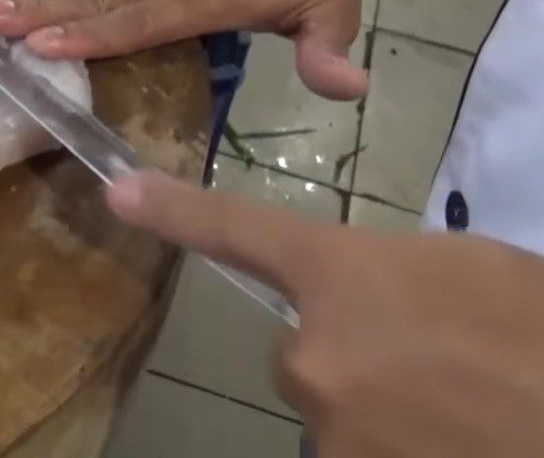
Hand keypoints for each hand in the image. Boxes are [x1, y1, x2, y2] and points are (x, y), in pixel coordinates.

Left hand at [106, 172, 543, 457]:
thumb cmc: (527, 322)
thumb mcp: (458, 266)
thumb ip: (383, 272)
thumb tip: (358, 297)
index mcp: (338, 274)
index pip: (238, 232)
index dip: (174, 210)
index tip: (120, 191)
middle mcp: (312, 354)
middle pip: (299, 349)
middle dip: (343, 348)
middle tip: (425, 354)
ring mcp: (329, 430)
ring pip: (331, 405)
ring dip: (373, 401)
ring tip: (448, 397)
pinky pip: (355, 445)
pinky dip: (390, 438)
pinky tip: (442, 430)